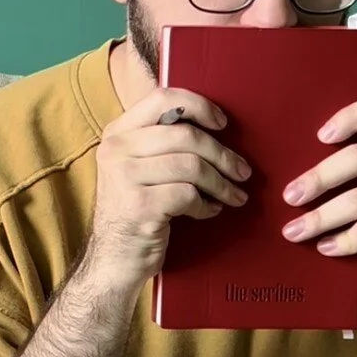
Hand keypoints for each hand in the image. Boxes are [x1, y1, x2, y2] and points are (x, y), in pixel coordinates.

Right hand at [86, 88, 250, 289]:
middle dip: (223, 155)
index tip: (223, 123)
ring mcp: (124, 177)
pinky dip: (207, 205)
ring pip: (191, 166)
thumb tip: (212, 124)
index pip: (162, 98)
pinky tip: (209, 211)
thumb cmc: (136, 209)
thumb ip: (161, 142)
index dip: (199, 106)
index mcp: (117, 133)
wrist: (113, 258)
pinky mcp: (139, 206)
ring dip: (221, 183)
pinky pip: (188, 195)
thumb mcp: (138, 167)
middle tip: (243, 172)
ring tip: (234, 195)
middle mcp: (116, 150)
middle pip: (185, 135)